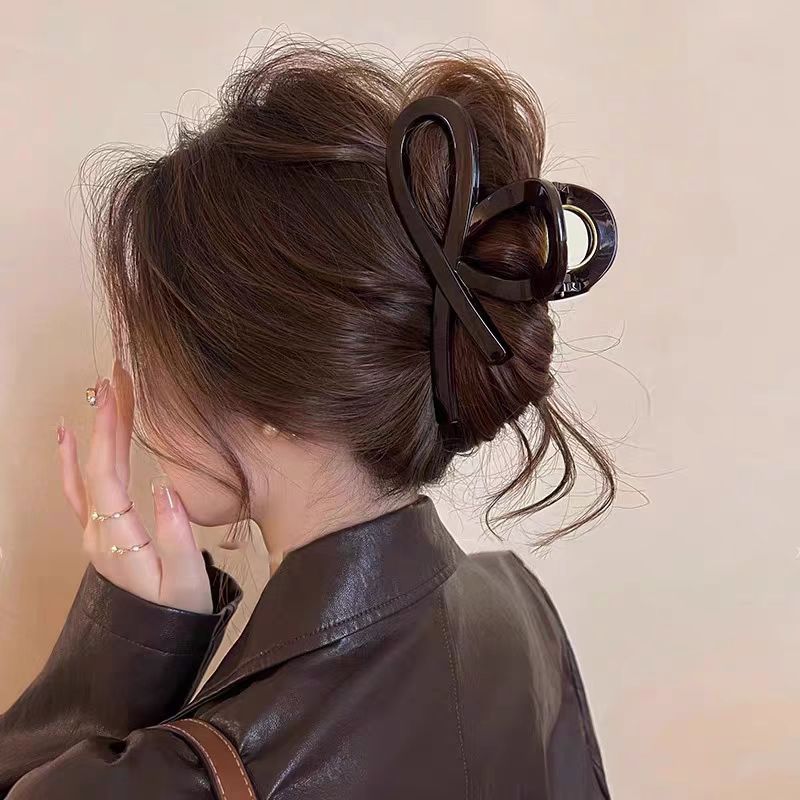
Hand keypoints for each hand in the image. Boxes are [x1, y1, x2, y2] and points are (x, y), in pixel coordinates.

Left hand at [56, 359, 212, 613]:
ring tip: (101, 395)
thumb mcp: (187, 583)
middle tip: (116, 377)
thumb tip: (164, 486)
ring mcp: (95, 535)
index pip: (108, 474)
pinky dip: (71, 461)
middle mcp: (98, 534)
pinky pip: (79, 492)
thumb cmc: (176, 616)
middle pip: (96, 466)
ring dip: (94, 432)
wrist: (152, 651)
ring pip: (87, 474)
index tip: (120, 391)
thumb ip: (177, 536)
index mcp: (119, 541)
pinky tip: (68, 439)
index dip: (112, 431)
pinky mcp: (100, 537)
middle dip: (106, 419)